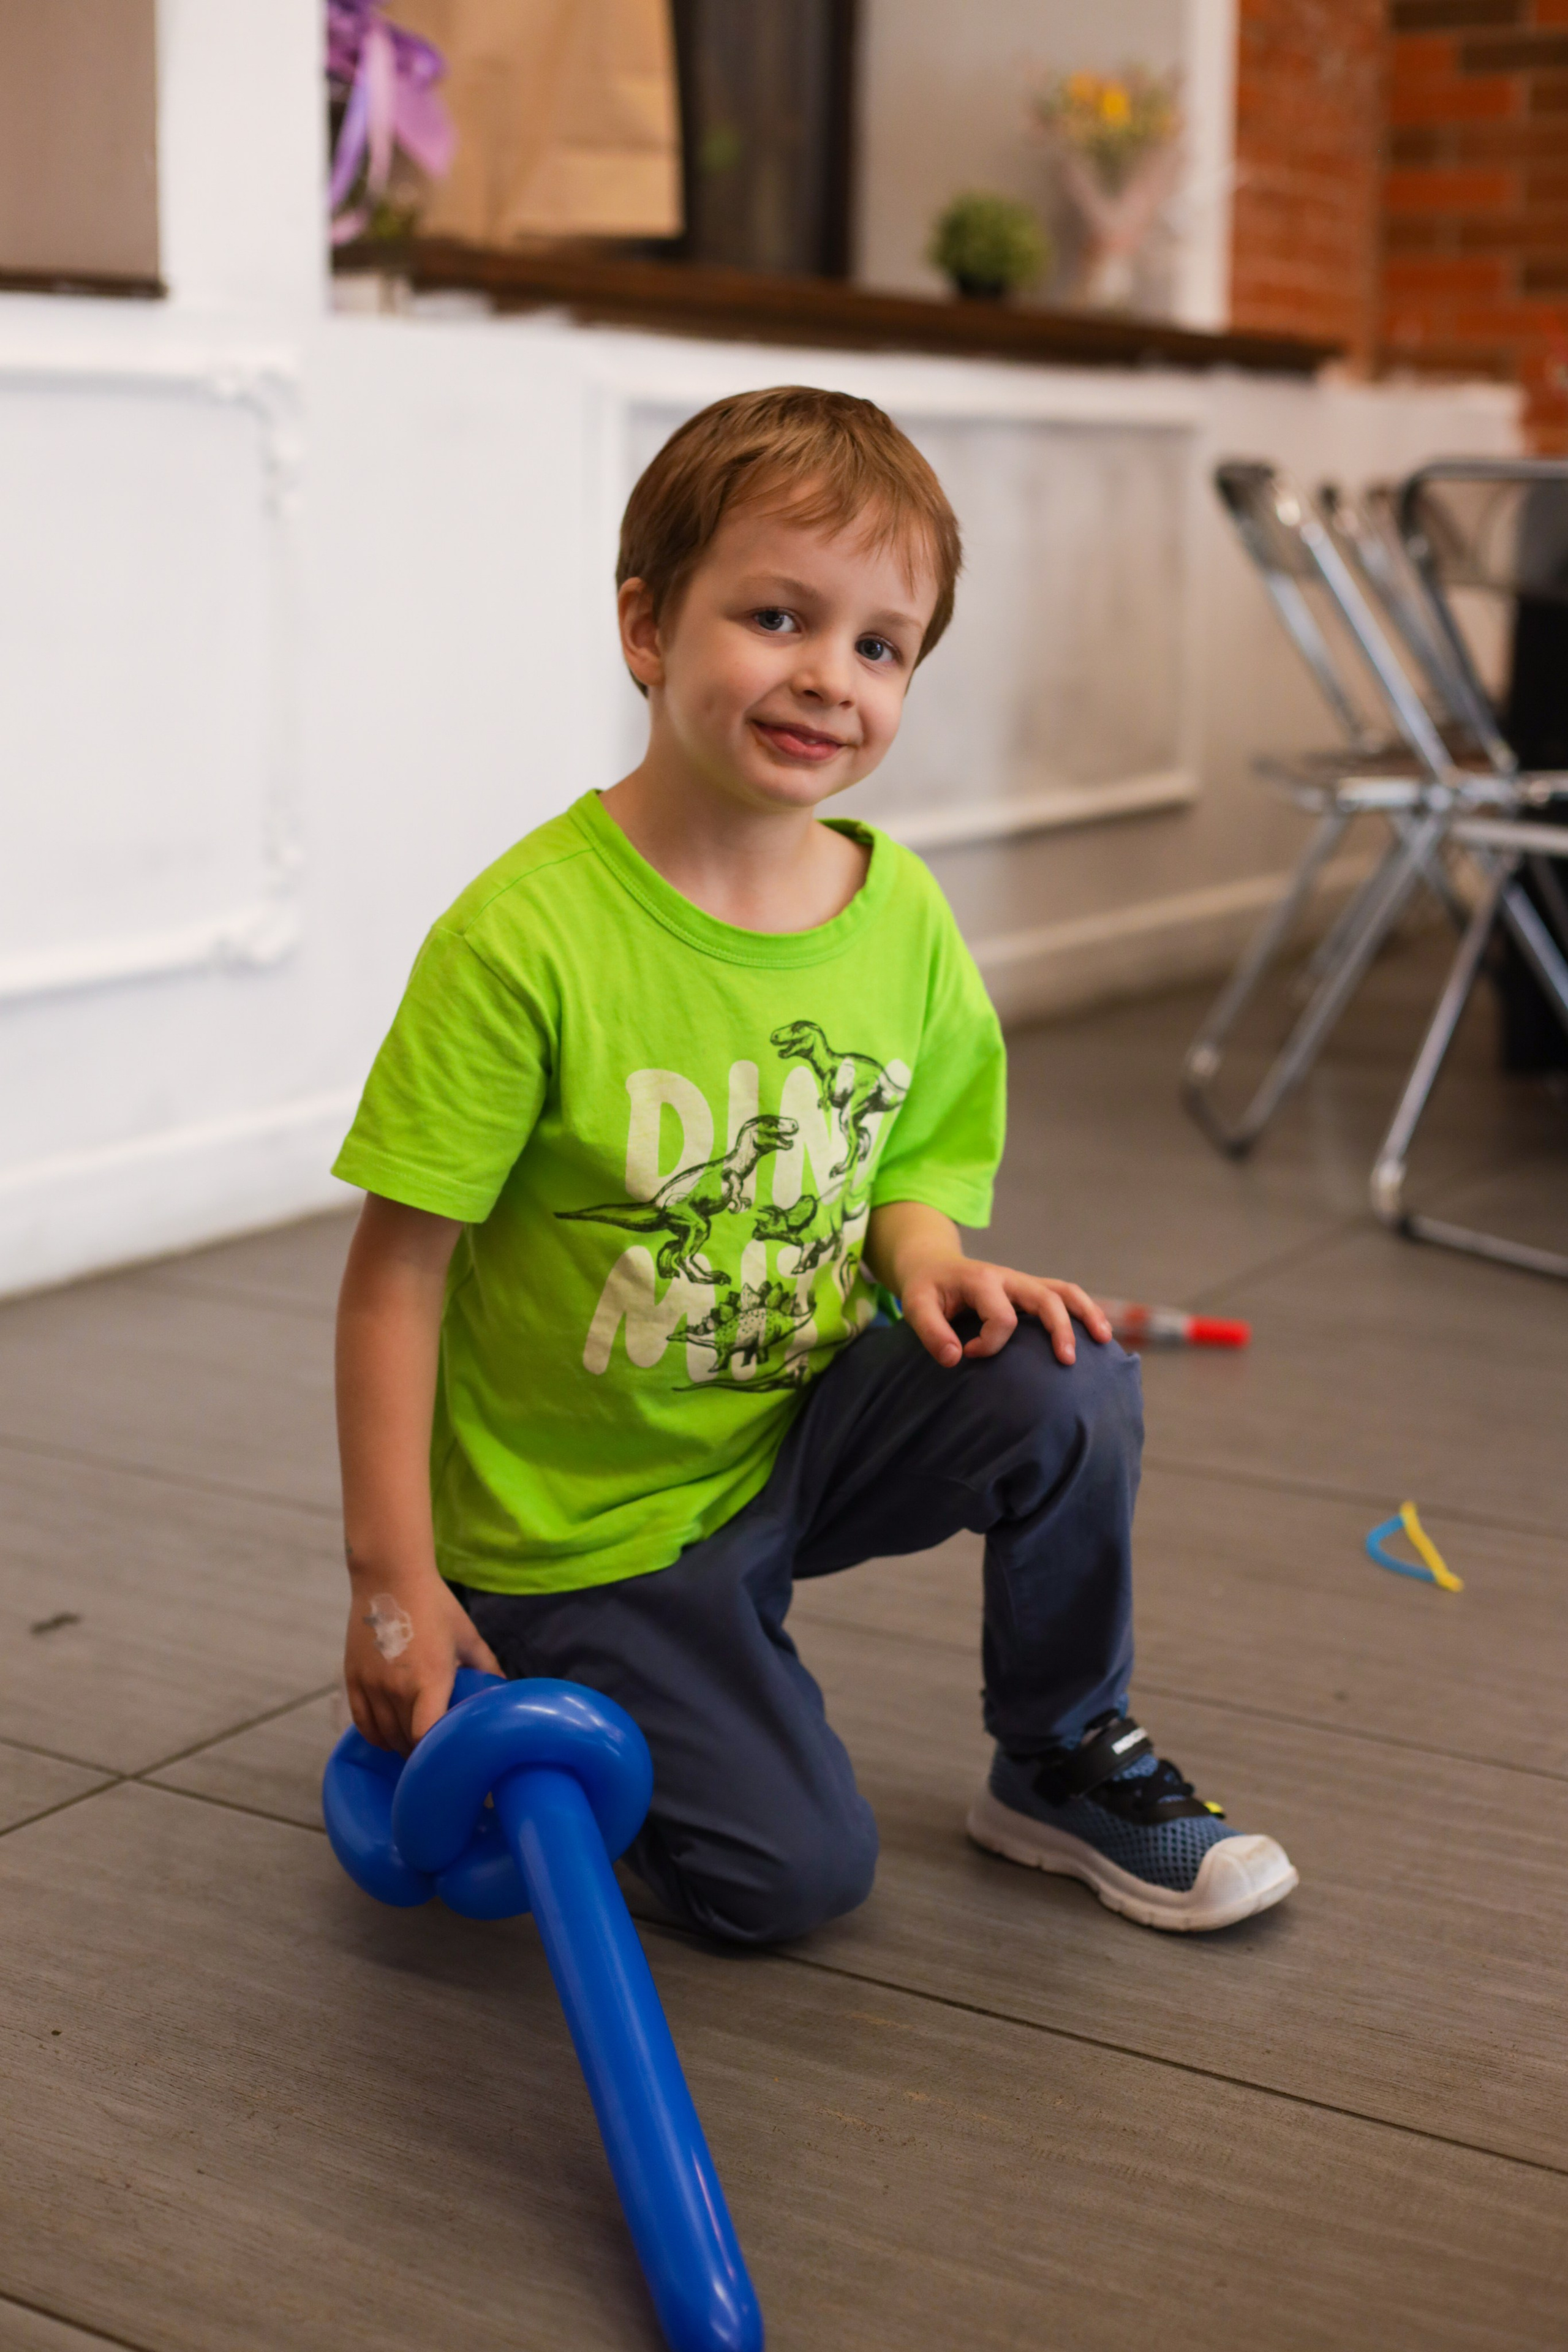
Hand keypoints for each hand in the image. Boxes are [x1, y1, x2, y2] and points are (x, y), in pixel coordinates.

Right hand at [344, 1568, 500, 1756]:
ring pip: (384, 1736)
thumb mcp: (467, 1636)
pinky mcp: (352, 1680)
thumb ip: (486, 1666)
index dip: (434, 1754)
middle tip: (437, 1755)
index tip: (448, 1758)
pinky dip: (376, 1735)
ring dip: (400, 1745)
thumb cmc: (435, 1605)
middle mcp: (396, 1688)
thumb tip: (504, 1688)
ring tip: (415, 1747)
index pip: (425, 1738)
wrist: (390, 1578)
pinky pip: (362, 1723)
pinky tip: (389, 1736)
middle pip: (406, 1741)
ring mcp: (371, 1685)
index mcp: (429, 1680)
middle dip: (421, 1752)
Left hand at [900, 1253, 1112, 1368]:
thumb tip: (955, 1359)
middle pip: (1046, 1298)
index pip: (1001, 1317)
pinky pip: (1063, 1296)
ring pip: (1064, 1292)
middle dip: (1059, 1329)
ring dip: (1086, 1314)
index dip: (988, 1344)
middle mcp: (1008, 1278)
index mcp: (982, 1280)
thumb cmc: (926, 1289)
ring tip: (1104, 1340)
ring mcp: (1022, 1283)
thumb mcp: (916, 1305)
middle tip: (1066, 1361)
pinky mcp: (1029, 1290)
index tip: (967, 1353)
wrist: (933, 1265)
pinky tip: (1098, 1333)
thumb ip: (932, 1332)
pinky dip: (1084, 1311)